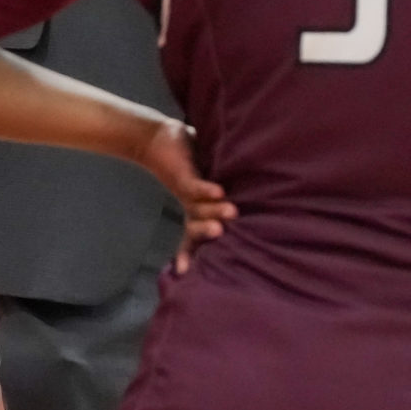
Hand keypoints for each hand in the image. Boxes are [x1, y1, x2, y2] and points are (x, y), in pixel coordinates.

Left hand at [134, 120, 234, 272]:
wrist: (154, 138)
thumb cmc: (186, 156)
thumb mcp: (206, 174)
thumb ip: (224, 184)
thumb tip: (256, 194)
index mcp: (196, 208)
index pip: (195, 235)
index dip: (192, 252)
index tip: (184, 271)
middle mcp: (190, 204)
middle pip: (196, 226)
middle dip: (206, 233)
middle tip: (221, 233)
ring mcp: (185, 191)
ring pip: (198, 208)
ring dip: (213, 211)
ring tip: (231, 212)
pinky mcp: (182, 175)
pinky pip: (194, 186)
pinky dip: (206, 190)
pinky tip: (218, 191)